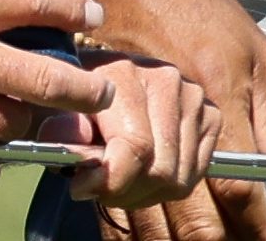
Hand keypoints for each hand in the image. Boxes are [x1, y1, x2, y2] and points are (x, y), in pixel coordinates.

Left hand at [41, 57, 221, 208]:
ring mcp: (193, 96)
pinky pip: (194, 173)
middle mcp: (166, 79)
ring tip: (122, 177)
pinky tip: (146, 169)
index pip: (135, 146)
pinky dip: (170, 184)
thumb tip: (83, 163)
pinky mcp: (210, 114)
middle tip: (101, 187)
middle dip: (125, 191)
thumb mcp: (55, 114)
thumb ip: (62, 134)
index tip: (80, 188)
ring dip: (145, 192)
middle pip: (159, 170)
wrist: (101, 83)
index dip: (109, 180)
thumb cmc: (75, 104)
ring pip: (178, 178)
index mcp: (124, 72)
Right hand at [67, 0, 265, 238]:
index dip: (258, 231)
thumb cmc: (197, 9)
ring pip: (152, 220)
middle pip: (194, 218)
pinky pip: (112, 205)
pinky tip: (150, 240)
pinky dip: (131, 233)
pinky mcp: (96, 136)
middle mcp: (170, 124)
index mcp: (217, 103)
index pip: (240, 191)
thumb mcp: (259, 59)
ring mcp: (129, 130)